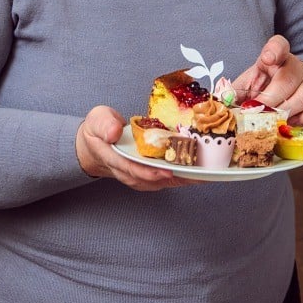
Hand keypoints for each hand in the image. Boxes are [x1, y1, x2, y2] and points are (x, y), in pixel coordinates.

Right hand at [76, 106, 196, 190]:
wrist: (97, 143)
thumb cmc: (100, 130)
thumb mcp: (97, 120)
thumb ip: (104, 125)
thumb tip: (113, 132)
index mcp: (114, 158)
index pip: (131, 169)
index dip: (150, 172)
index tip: (167, 172)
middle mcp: (127, 170)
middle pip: (152, 180)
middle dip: (174, 178)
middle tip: (196, 174)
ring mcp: (138, 174)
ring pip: (162, 182)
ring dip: (183, 179)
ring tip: (204, 174)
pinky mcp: (149, 173)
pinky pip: (166, 178)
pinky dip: (183, 177)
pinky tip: (200, 172)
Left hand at [233, 35, 302, 127]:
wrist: (288, 90)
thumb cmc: (264, 87)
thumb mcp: (247, 84)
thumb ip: (234, 92)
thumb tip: (221, 103)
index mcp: (275, 57)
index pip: (279, 45)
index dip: (274, 50)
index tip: (267, 58)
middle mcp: (295, 67)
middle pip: (288, 80)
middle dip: (270, 100)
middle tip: (256, 112)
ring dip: (285, 114)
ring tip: (270, 122)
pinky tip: (291, 124)